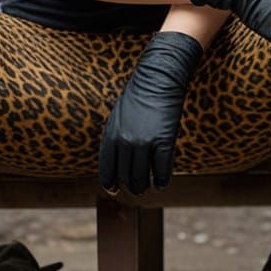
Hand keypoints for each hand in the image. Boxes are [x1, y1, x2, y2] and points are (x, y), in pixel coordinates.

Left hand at [99, 31, 202, 195]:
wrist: (157, 80)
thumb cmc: (137, 98)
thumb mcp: (117, 118)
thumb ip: (114, 139)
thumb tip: (115, 163)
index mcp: (111, 136)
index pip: (107, 169)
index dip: (110, 183)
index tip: (114, 188)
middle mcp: (125, 142)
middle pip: (126, 176)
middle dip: (131, 186)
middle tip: (136, 189)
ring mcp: (145, 143)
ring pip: (142, 177)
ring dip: (144, 186)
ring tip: (146, 187)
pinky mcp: (164, 142)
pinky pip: (162, 171)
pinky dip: (161, 180)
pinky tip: (161, 183)